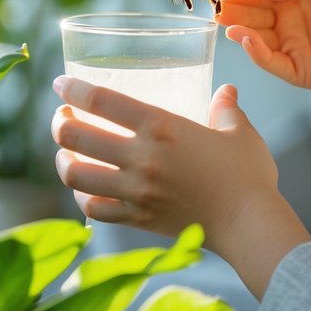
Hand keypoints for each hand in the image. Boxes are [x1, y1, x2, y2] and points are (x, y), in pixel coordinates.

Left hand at [50, 77, 310, 298]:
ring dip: (63, 160)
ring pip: (75, 175)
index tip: (60, 84)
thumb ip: (226, 107)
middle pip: (76, 137)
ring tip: (66, 152)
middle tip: (63, 117)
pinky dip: (82, 196)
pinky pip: (93, 209)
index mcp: (161, 128)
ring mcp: (135, 192)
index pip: (102, 101)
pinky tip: (85, 188)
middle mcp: (140, 158)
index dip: (73, 89)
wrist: (249, 225)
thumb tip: (226, 91)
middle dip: (60, 123)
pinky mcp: (137, 219)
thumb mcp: (239, 131)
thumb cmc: (247, 175)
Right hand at [222, 0, 310, 160]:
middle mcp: (292, 24)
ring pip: (256, 37)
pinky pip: (271, 62)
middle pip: (254, 13)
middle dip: (235, 6)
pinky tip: (244, 37)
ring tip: (223, 17)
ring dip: (238, 27)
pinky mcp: (300, 71)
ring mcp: (294, 48)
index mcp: (300, 0)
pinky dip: (255, 51)